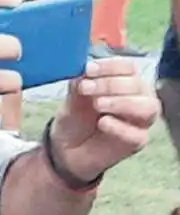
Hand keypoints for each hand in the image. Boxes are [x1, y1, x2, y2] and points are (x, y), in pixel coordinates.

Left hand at [48, 58, 159, 182]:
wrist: (66, 147)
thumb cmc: (76, 118)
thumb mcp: (73, 98)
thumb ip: (80, 83)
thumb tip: (84, 71)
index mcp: (124, 81)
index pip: (127, 67)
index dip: (109, 66)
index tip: (88, 70)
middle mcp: (138, 98)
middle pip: (137, 84)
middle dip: (110, 84)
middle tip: (86, 88)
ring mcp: (140, 120)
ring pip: (147, 107)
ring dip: (121, 102)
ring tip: (97, 104)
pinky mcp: (137, 141)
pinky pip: (136, 133)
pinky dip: (119, 126)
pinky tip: (103, 123)